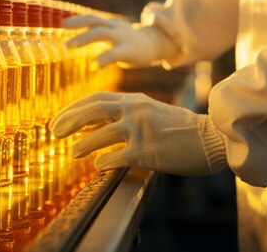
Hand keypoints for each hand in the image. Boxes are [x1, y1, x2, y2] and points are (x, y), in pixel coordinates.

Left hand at [49, 92, 225, 175]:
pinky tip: (98, 166)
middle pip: (92, 111)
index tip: (58, 118)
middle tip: (54, 132)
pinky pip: (116, 157)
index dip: (74, 108)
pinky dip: (103, 162)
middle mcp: (135, 111)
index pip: (96, 98)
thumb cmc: (181, 127)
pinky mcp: (147, 151)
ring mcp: (140, 130)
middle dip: (69, 121)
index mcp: (135, 100)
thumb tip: (97, 124)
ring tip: (73, 153)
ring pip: (100, 136)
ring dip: (82, 145)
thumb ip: (127, 113)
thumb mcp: (152, 111)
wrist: (211, 137)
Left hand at [63, 15, 175, 68]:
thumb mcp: (112, 34)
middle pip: (94, 21)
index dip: (76, 19)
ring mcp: (121, 37)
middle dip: (77, 25)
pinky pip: (113, 54)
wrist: (154, 46)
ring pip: (100, 33)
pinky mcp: (128, 50)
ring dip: (83, 38)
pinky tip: (93, 67)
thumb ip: (97, 34)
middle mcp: (114, 27)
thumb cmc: (127, 42)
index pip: (91, 18)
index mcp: (109, 23)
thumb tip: (75, 39)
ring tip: (68, 47)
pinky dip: (102, 59)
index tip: (62, 23)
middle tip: (61, 35)